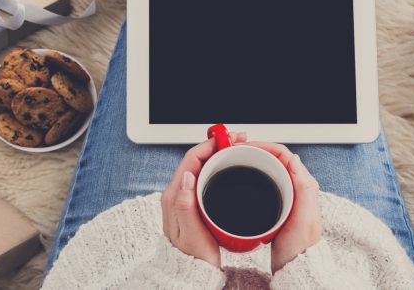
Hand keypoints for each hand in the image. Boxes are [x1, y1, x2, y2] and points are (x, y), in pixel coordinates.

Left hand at [161, 131, 246, 268]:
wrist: (191, 274)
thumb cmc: (193, 258)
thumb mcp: (191, 233)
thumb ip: (185, 205)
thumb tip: (187, 177)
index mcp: (175, 196)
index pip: (192, 159)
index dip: (211, 144)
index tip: (229, 139)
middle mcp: (177, 193)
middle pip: (197, 159)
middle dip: (218, 145)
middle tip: (239, 140)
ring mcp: (185, 197)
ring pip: (201, 166)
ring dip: (219, 154)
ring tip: (238, 149)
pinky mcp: (193, 203)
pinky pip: (204, 177)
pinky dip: (218, 167)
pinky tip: (231, 169)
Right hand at [246, 142, 322, 272]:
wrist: (294, 269)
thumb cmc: (300, 248)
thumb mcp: (303, 219)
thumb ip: (303, 189)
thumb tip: (294, 159)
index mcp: (304, 185)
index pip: (283, 154)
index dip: (264, 146)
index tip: (245, 147)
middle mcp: (296, 187)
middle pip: (273, 158)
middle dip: (254, 151)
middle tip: (235, 152)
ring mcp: (286, 195)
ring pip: (267, 169)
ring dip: (252, 162)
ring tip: (234, 162)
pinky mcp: (277, 204)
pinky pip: (263, 182)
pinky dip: (251, 177)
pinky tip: (240, 181)